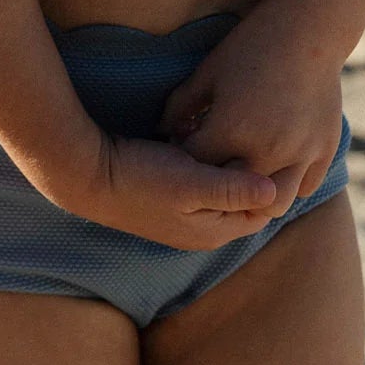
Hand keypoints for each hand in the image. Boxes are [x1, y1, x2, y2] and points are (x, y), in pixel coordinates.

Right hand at [61, 131, 281, 250]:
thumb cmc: (140, 178)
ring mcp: (187, 217)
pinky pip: (207, 183)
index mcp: (214, 232)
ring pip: (226, 190)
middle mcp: (204, 230)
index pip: (263, 210)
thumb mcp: (189, 183)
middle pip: (245, 201)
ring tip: (241, 132)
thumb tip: (274, 192)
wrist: (88, 175)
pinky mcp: (173, 199)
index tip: (276, 143)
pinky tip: (213, 138)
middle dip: (255, 171)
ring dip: (233, 166)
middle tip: (263, 133)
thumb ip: (231, 189)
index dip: (272, 178)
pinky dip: (214, 164)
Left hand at [158, 8, 344, 217]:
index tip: (188, 146)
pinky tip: (277, 162)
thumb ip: (180, 106)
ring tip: (249, 174)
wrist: (309, 28)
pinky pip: (304, 186)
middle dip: (221, 185)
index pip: (197, 166)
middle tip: (215, 166)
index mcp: (231, 130)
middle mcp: (266, 150)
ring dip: (259, 195)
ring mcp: (300, 154)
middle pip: (234, 196)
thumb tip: (165, 132)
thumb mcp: (209, 72)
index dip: (188, 157)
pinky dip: (289, 181)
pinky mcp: (324, 150)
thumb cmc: (252, 45)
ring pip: (275, 203)